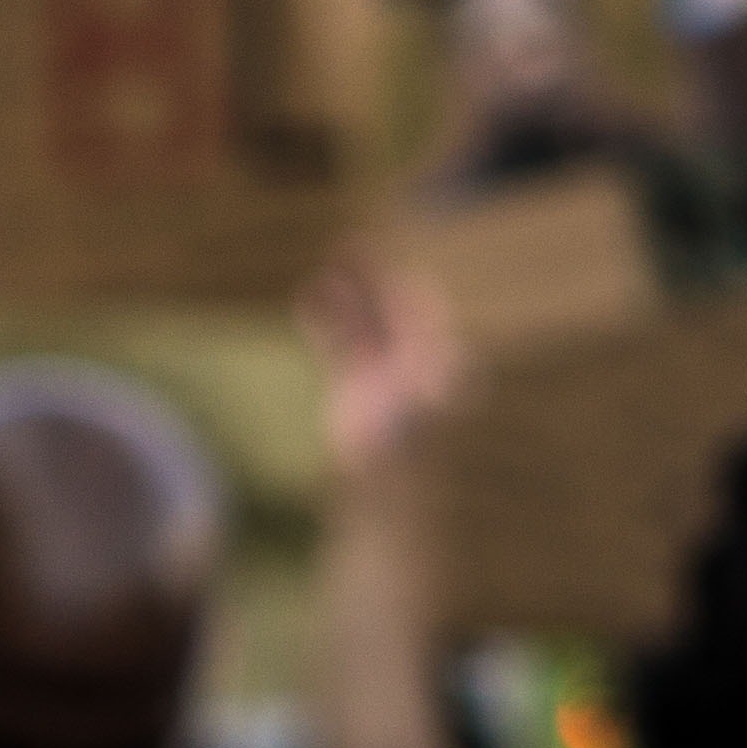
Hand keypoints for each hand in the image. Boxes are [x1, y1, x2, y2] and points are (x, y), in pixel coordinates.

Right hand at [298, 249, 467, 480]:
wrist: (384, 502)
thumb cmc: (406, 467)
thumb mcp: (419, 425)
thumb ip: (421, 393)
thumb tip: (439, 363)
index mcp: (438, 370)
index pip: (422, 314)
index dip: (401, 283)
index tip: (378, 256)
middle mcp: (413, 368)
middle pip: (390, 311)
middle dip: (370, 280)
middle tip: (347, 245)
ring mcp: (383, 378)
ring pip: (362, 324)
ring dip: (345, 296)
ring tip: (325, 268)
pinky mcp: (356, 391)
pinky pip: (340, 345)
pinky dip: (325, 321)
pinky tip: (308, 299)